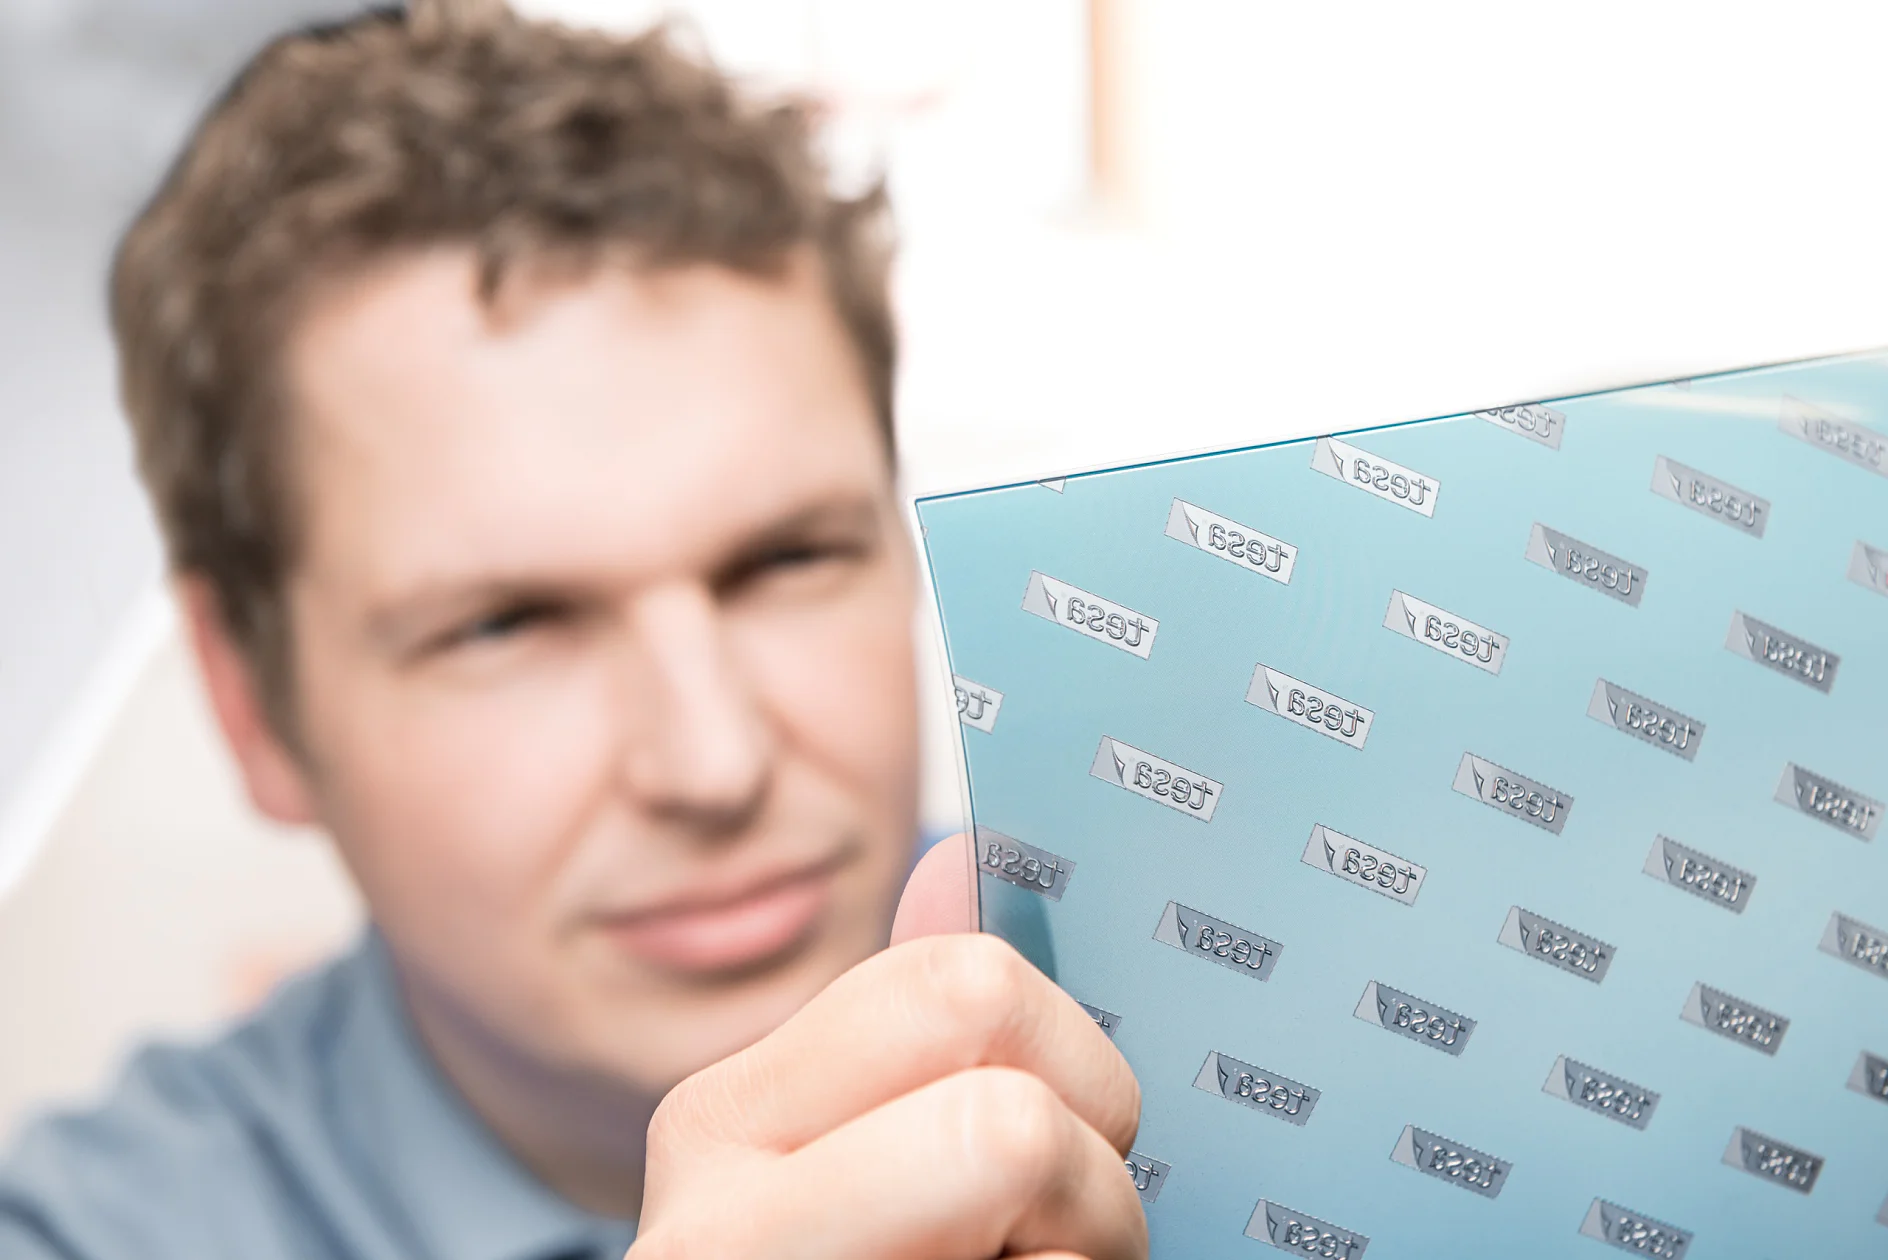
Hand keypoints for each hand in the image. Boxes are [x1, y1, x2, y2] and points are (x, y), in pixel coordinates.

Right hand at [627, 833, 1146, 1259]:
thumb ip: (914, 1031)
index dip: (1067, 1075)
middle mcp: (713, 1212)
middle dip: (1089, 1162)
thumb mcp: (877, 1158)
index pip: (965, 988)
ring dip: (1089, 1249)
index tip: (1047, 1170)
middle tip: (1052, 1247)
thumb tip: (959, 862)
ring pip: (1017, 1148)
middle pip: (1002, 1077)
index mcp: (732, 1118)